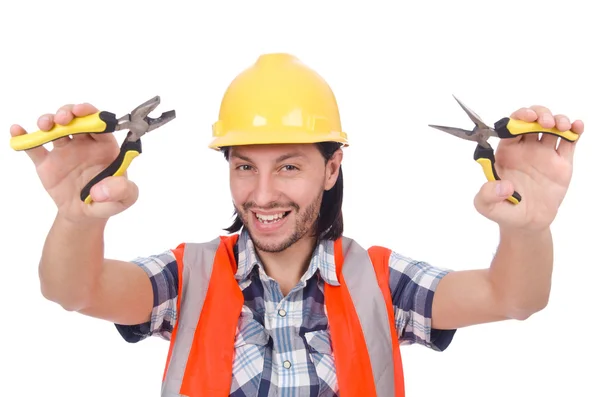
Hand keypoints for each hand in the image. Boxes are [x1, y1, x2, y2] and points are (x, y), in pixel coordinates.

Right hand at [10, 103, 138, 221]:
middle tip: (63, 118)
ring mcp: (64, 152)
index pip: (100, 124)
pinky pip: (34, 147)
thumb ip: (122, 191)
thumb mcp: (125, 199)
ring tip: (45, 126)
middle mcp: (84, 144)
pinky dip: (24, 137)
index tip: (82, 112)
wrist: (85, 216)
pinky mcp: (47, 163)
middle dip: (68, 112)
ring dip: (48, 120)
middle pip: (76, 119)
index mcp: (105, 147)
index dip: (91, 114)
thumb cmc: (109, 201)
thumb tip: (102, 190)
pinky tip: (17, 130)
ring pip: (54, 128)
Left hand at [473, 105, 583, 231]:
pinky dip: (575, 130)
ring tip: (561, 127)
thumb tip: (503, 186)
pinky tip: (576, 127)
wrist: (526, 224)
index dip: (519, 117)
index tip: (527, 117)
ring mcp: (544, 154)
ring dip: (558, 119)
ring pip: (553, 127)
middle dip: (540, 113)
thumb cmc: (503, 210)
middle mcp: (525, 149)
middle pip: (533, 120)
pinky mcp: (561, 163)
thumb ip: (486, 195)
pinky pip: (569, 142)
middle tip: (544, 122)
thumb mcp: (485, 206)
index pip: (511, 126)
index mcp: (506, 152)